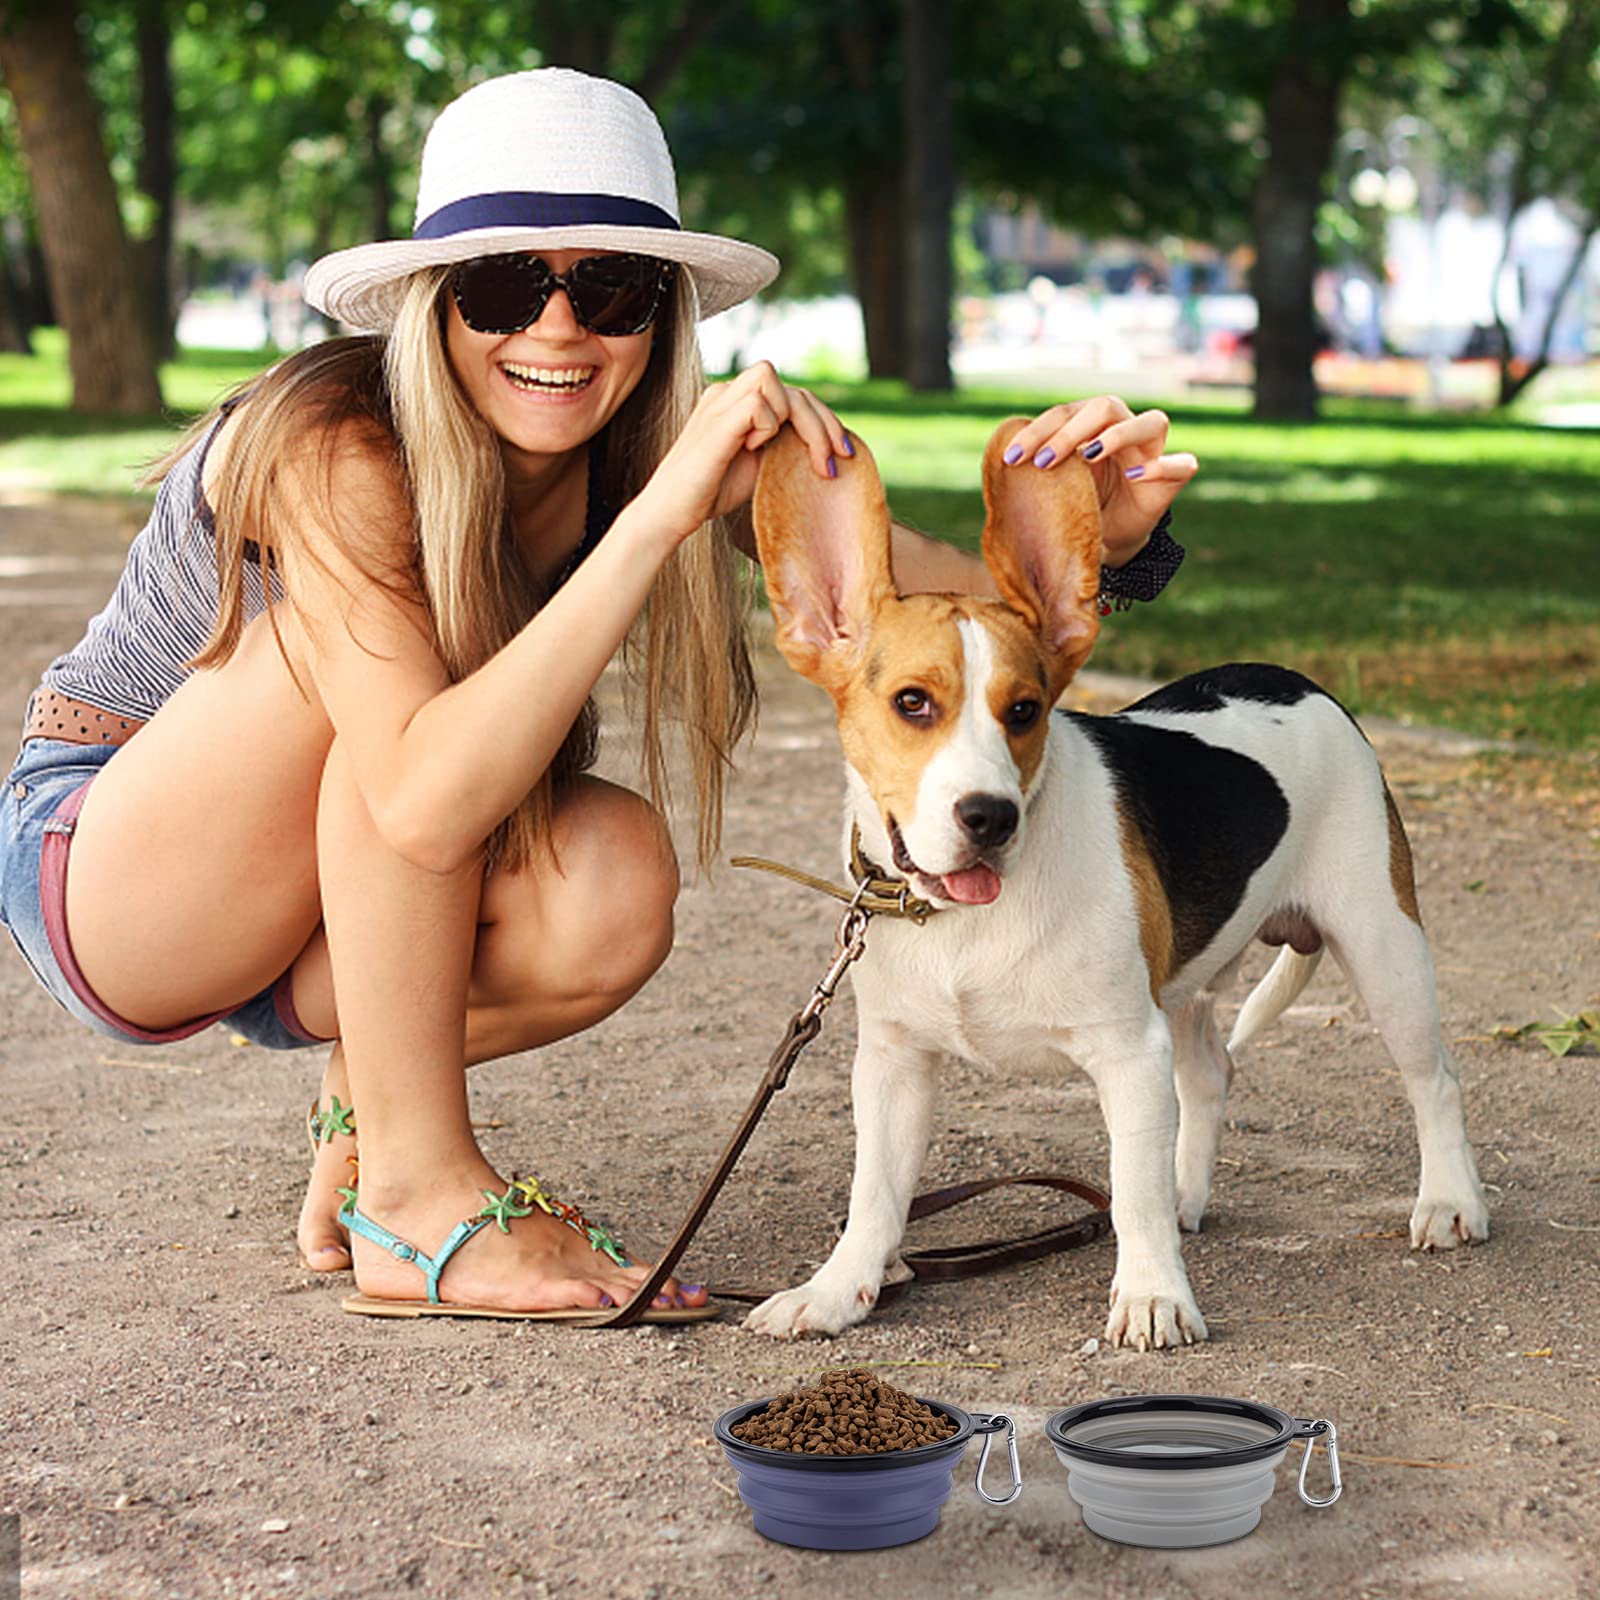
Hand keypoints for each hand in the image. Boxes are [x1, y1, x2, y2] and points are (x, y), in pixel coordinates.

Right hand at [634, 362, 848, 543]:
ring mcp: (720, 402)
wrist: (669, 513)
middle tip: (836, 458)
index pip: (793, 395)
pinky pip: (758, 404)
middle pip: (792, 387)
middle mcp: (727, 393)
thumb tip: (819, 442)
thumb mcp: (758, 464)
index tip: (842, 453)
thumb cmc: (709, 493)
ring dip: (792, 420)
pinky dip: (765, 427)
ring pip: (774, 381)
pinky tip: (752, 450)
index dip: (823, 420)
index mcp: (737, 402)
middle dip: (823, 422)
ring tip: (777, 455)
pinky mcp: (717, 419)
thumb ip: (781, 443)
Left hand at [997, 399, 1198, 566]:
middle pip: (1105, 407)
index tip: (1011, 458)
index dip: (1038, 430)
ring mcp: (1153, 450)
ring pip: (1148, 422)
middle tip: (1043, 462)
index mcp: (1093, 425)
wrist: (1110, 537)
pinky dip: (1159, 466)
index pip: (1065, 413)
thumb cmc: (1081, 505)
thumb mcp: (1055, 487)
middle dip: (1069, 431)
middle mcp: (1126, 429)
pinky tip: (1135, 475)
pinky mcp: (1173, 477)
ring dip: (1114, 436)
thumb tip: (1000, 463)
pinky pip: (1180, 464)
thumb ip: (1037, 468)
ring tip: (1088, 457)